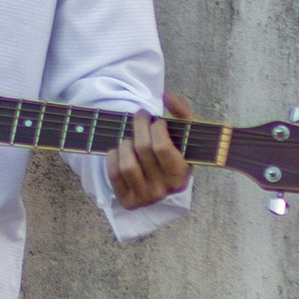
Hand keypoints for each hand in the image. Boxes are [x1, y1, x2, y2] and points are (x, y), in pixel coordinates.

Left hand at [110, 93, 191, 208]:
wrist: (161, 178)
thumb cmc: (174, 151)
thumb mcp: (184, 133)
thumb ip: (182, 111)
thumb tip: (167, 96)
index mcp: (182, 174)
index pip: (161, 147)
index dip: (155, 127)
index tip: (157, 120)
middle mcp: (166, 190)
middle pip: (143, 149)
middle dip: (139, 126)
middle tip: (140, 117)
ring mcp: (146, 197)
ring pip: (127, 164)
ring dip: (125, 144)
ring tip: (131, 139)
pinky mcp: (129, 202)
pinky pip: (114, 174)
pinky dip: (113, 157)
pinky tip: (120, 152)